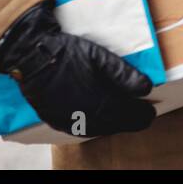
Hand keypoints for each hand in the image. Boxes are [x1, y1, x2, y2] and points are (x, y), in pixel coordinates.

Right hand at [0, 1, 155, 137]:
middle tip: (142, 115)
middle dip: (131, 120)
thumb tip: (146, 88)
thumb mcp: (100, 57)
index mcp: (100, 101)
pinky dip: (95, 126)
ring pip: (99, 129)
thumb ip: (124, 74)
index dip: (143, 114)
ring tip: (124, 117)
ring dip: (114, 124)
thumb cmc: (67, 53)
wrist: (31, 56)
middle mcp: (85, 117)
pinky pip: (81, 129)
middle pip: (116, 124)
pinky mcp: (56, 120)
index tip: (151, 111)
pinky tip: (99, 120)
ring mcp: (69, 120)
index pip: (130, 115)